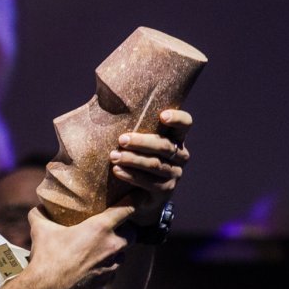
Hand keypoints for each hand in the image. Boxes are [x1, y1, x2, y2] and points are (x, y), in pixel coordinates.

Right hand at [21, 203, 135, 288]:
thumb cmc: (46, 257)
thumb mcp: (40, 228)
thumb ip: (41, 213)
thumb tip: (39, 206)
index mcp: (99, 228)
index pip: (127, 209)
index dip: (136, 200)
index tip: (140, 196)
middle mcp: (111, 246)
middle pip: (131, 233)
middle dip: (126, 229)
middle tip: (114, 226)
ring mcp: (110, 265)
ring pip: (123, 254)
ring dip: (117, 249)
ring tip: (103, 247)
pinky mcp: (105, 280)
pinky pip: (113, 270)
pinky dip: (108, 266)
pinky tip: (95, 264)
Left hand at [108, 108, 191, 224]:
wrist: (138, 194)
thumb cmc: (134, 157)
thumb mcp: (136, 141)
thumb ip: (131, 124)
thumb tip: (102, 94)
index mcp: (176, 138)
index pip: (186, 124)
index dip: (177, 119)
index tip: (162, 116)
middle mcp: (180, 155)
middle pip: (165, 146)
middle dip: (142, 142)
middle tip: (121, 140)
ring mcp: (175, 175)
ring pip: (155, 164)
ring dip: (133, 159)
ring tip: (113, 156)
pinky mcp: (166, 191)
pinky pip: (149, 182)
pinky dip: (131, 175)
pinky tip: (117, 171)